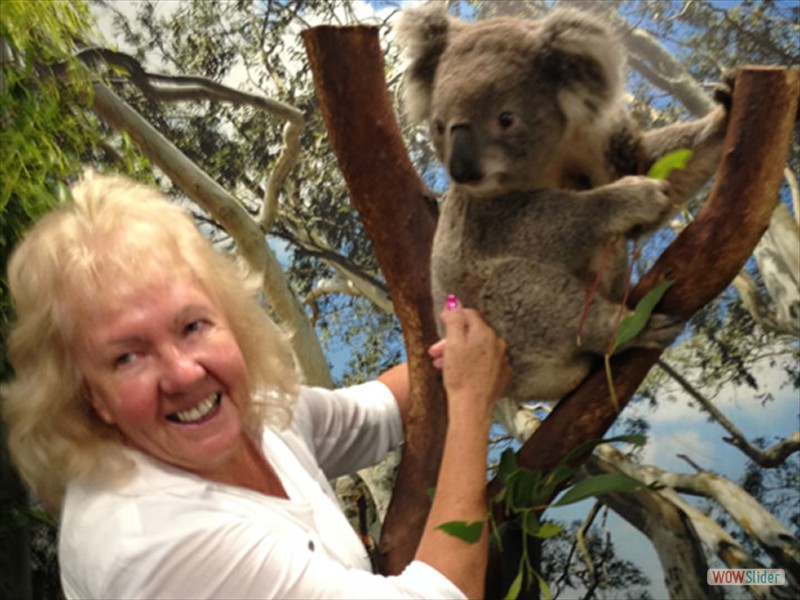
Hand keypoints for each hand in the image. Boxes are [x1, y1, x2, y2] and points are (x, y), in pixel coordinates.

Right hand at [436, 302, 510, 423]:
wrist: (472, 407)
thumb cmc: (460, 376)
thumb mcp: (452, 344)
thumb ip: (454, 319)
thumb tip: (454, 301)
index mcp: (485, 332)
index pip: (469, 314)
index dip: (453, 316)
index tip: (441, 322)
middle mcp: (497, 343)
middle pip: (472, 333)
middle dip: (453, 339)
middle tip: (435, 350)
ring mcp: (501, 360)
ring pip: (477, 349)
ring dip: (459, 353)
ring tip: (442, 365)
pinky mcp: (501, 375)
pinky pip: (485, 362)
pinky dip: (472, 364)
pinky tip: (459, 373)